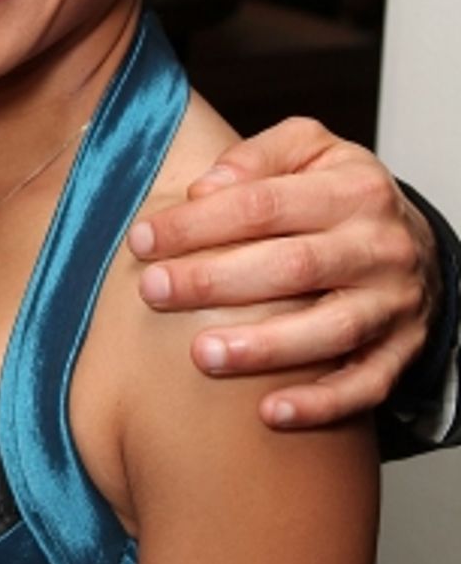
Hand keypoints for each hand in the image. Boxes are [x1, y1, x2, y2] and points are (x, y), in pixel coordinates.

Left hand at [127, 118, 439, 428]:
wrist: (420, 246)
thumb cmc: (343, 195)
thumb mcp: (311, 150)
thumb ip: (257, 158)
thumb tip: (204, 188)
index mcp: (354, 189)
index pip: (265, 204)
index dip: (199, 223)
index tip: (144, 239)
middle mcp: (379, 246)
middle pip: (293, 266)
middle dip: (215, 282)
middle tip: (154, 291)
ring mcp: (394, 304)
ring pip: (331, 330)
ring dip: (263, 347)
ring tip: (201, 355)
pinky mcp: (402, 352)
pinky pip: (366, 386)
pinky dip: (320, 403)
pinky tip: (268, 413)